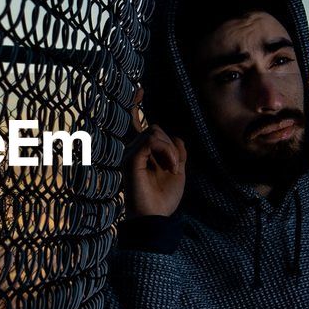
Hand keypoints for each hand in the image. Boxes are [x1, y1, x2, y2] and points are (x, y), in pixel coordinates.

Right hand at [123, 86, 186, 217]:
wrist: (155, 218)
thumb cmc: (163, 198)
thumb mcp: (178, 171)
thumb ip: (177, 153)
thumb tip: (176, 137)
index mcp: (142, 153)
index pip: (137, 124)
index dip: (136, 105)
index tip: (139, 90)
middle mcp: (133, 151)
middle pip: (155, 128)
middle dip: (171, 144)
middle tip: (174, 166)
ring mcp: (130, 155)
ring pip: (154, 132)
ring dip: (170, 149)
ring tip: (172, 168)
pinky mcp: (131, 159)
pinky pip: (151, 139)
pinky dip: (165, 150)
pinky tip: (169, 166)